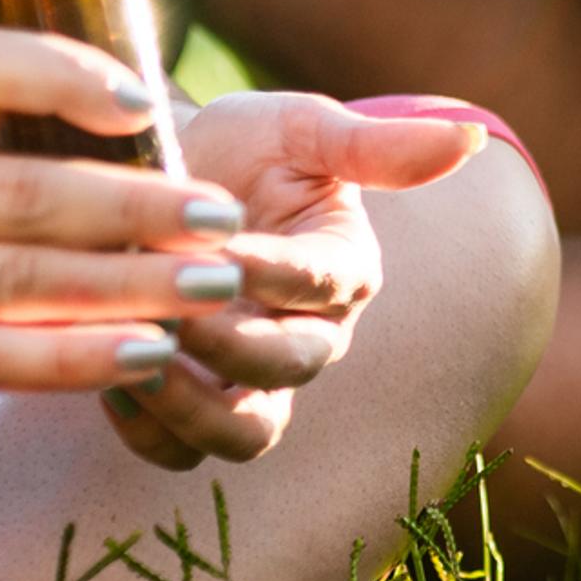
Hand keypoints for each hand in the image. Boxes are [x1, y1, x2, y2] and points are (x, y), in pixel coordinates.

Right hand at [0, 29, 247, 429]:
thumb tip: (112, 97)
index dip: (65, 73)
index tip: (145, 100)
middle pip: (24, 191)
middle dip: (140, 205)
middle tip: (224, 214)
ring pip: (20, 280)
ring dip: (132, 284)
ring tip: (214, 283)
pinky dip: (78, 357)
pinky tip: (148, 352)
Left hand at [85, 91, 497, 471]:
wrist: (163, 178)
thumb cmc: (241, 147)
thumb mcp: (303, 128)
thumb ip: (377, 144)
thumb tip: (474, 136)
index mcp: (345, 270)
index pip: (321, 283)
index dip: (270, 271)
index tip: (215, 244)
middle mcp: (311, 338)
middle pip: (290, 370)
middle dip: (228, 347)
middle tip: (166, 311)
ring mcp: (252, 384)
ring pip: (242, 435)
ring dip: (190, 409)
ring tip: (136, 358)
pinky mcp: (195, 411)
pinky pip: (176, 452)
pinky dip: (144, 428)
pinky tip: (107, 373)